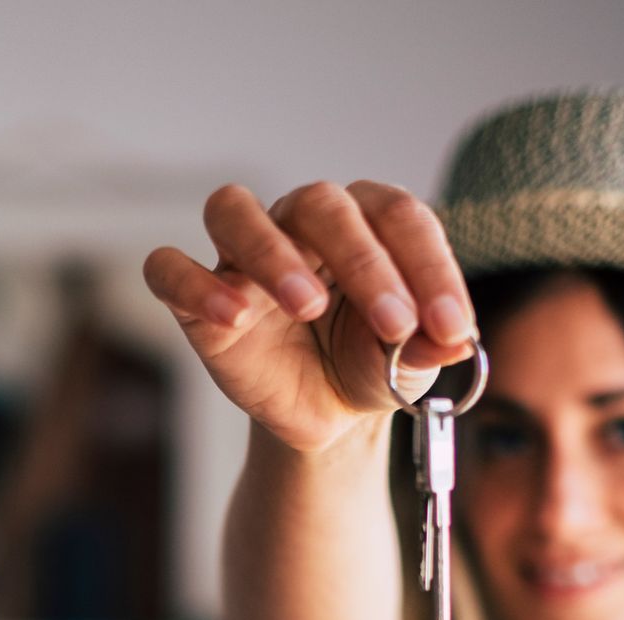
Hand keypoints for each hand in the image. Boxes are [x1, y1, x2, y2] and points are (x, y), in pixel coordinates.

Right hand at [144, 180, 478, 453]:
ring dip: (272, 251)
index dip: (429, 268)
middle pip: (321, 205)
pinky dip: (195, 285)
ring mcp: (242, 254)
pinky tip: (235, 316)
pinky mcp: (197, 298)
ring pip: (234, 210)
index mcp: (366, 220)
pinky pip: (170, 269)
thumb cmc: (367, 364)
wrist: (323, 410)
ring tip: (309, 306)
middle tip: (395, 324)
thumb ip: (429, 348)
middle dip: (365, 263)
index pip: (398, 216)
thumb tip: (453, 343)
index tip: (450, 328)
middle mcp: (301, 220)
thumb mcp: (408, 365)